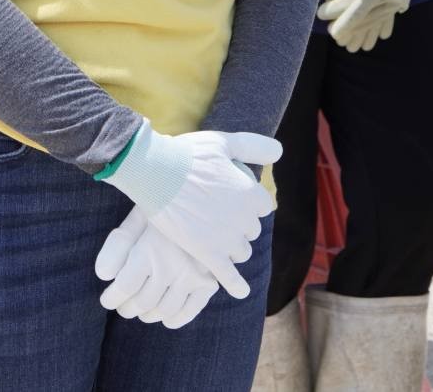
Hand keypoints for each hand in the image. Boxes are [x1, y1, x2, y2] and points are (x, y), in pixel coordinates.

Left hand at [95, 205, 217, 328]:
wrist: (204, 199)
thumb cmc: (163, 207)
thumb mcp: (136, 218)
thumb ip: (118, 244)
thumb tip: (102, 275)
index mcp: (148, 250)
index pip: (125, 287)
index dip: (112, 298)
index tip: (107, 301)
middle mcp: (170, 267)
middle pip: (143, 302)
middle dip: (128, 309)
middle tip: (122, 308)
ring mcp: (191, 276)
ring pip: (165, 309)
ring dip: (149, 315)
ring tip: (141, 313)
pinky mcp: (209, 281)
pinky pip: (191, 310)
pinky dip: (177, 319)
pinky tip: (166, 318)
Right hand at [101, 124, 279, 297]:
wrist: (152, 171)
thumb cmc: (185, 154)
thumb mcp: (222, 141)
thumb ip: (253, 146)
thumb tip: (279, 151)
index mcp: (251, 193)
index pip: (262, 206)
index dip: (248, 202)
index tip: (230, 198)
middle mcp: (244, 218)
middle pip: (251, 230)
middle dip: (239, 224)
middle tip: (216, 215)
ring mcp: (226, 238)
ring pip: (241, 251)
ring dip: (232, 247)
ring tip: (215, 240)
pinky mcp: (207, 252)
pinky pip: (228, 275)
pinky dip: (236, 284)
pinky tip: (240, 290)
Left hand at [322, 0, 413, 52]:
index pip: (365, 3)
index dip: (349, 19)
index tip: (334, 31)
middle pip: (371, 14)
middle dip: (350, 26)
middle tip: (330, 34)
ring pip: (379, 17)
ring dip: (360, 29)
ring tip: (339, 35)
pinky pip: (385, 15)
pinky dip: (371, 24)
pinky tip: (357, 32)